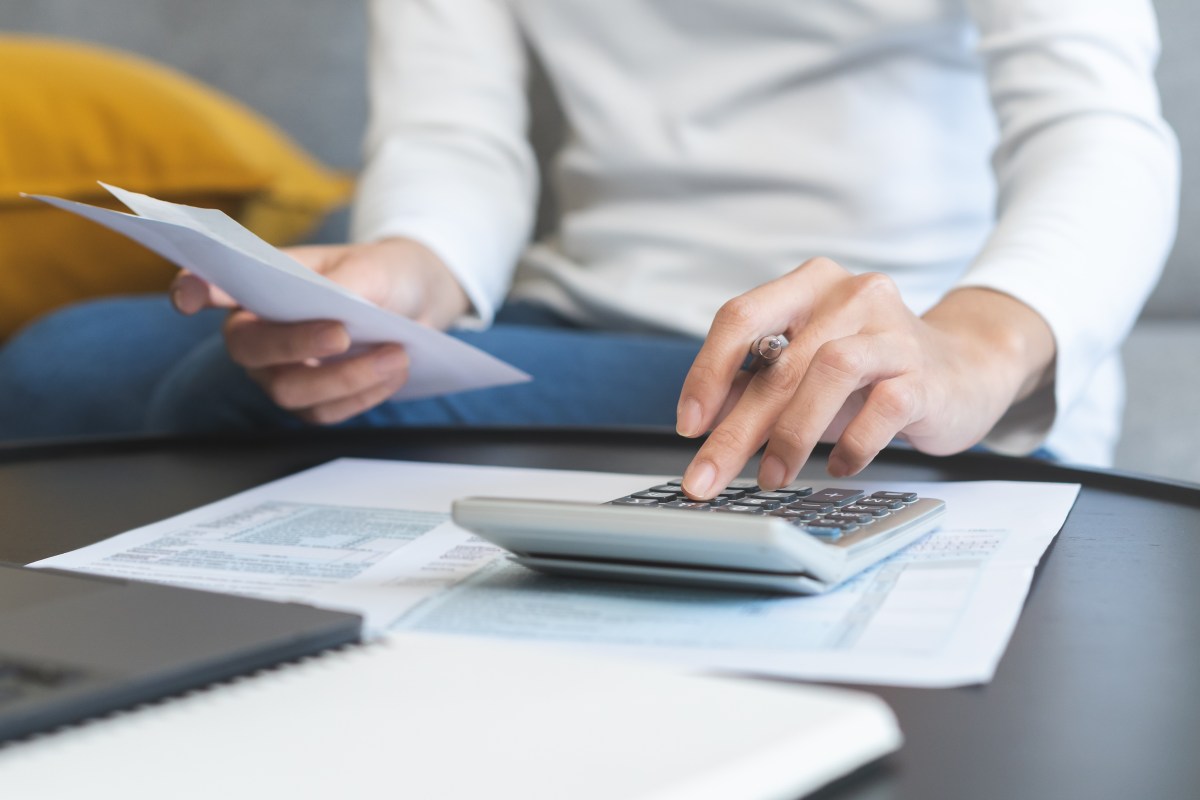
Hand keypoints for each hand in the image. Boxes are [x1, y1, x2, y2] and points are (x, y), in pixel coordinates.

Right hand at [169, 238, 469, 423]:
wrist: (413, 303)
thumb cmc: (380, 275)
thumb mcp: (371, 267)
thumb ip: (347, 284)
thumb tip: (336, 308)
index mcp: (259, 286)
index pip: (209, 285)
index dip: (191, 291)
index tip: (189, 297)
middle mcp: (257, 333)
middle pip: (249, 350)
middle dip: (295, 344)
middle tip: (342, 333)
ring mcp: (278, 372)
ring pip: (289, 391)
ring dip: (346, 377)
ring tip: (394, 354)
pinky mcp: (309, 402)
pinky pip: (323, 412)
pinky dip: (362, 395)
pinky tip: (392, 371)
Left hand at [675, 257, 1054, 498]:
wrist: (964, 370)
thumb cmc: (869, 372)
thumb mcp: (805, 369)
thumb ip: (756, 385)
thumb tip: (703, 426)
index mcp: (809, 285)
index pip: (741, 317)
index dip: (706, 373)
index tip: (690, 426)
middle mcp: (851, 295)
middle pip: (779, 361)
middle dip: (735, 428)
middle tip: (707, 476)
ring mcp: (892, 331)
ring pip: (828, 372)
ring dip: (791, 434)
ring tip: (772, 476)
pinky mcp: (926, 374)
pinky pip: (881, 409)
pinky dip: (851, 445)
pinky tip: (837, 466)